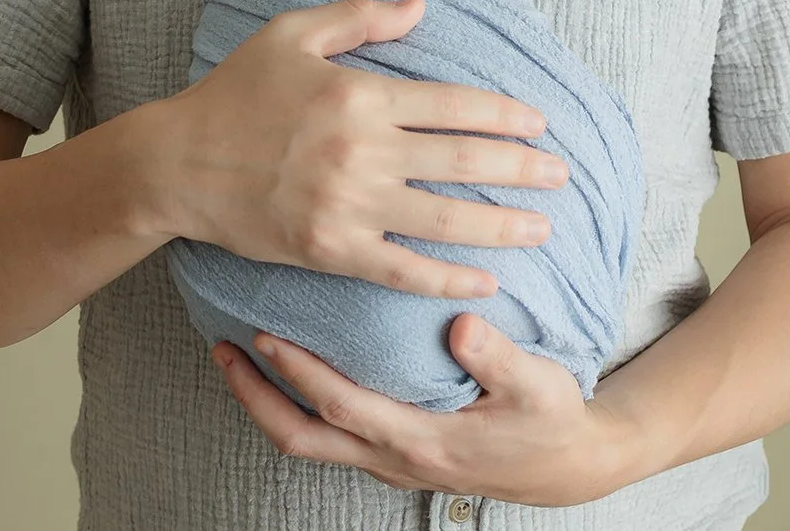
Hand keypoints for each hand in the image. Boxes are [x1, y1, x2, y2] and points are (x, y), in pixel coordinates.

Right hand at [149, 0, 569, 297]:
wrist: (176, 163)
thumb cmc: (233, 95)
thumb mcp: (291, 34)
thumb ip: (359, 18)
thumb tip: (421, 7)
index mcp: (360, 94)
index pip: (453, 105)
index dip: (504, 116)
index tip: (538, 125)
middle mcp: (363, 149)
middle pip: (463, 161)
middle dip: (522, 169)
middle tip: (561, 176)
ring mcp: (348, 203)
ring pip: (445, 217)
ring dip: (502, 224)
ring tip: (541, 227)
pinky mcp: (330, 248)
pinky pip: (403, 269)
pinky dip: (447, 278)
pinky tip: (483, 281)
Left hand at [212, 311, 632, 506]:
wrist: (566, 465)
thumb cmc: (549, 421)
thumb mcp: (539, 386)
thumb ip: (499, 358)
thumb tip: (462, 326)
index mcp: (421, 439)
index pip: (341, 405)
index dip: (300, 372)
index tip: (266, 335)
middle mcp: (394, 457)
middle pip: (302, 437)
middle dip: (255, 396)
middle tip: (223, 351)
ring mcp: (390, 461)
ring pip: (310, 441)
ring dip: (269, 403)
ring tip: (239, 357)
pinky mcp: (393, 453)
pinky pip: (329, 435)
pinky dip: (299, 407)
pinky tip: (290, 372)